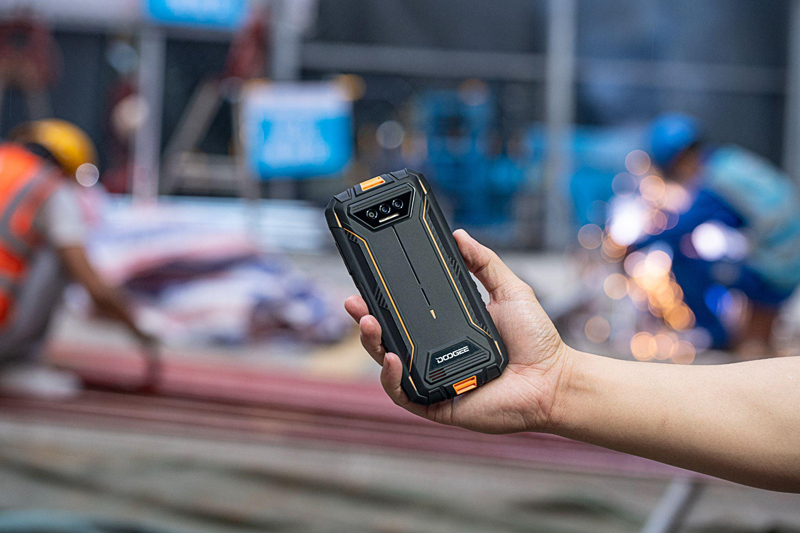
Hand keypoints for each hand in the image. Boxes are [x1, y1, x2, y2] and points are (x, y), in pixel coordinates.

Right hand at [344, 229, 571, 433]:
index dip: (382, 299)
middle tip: (354, 302)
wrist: (553, 380)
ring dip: (371, 345)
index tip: (366, 280)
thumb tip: (459, 235)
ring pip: (387, 365)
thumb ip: (485, 262)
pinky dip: (391, 379)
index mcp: (445, 329)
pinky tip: (391, 359)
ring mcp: (432, 380)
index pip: (405, 313)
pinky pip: (403, 394)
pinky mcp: (436, 404)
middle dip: (365, 320)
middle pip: (387, 337)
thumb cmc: (536, 340)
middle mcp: (433, 354)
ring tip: (368, 324)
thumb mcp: (509, 290)